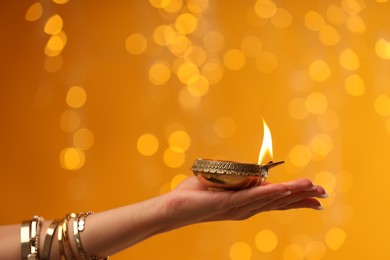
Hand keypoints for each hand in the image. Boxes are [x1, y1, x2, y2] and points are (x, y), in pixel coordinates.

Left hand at [164, 176, 327, 227]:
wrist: (173, 208)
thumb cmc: (193, 195)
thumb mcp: (218, 183)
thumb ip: (233, 178)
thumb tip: (240, 169)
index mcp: (245, 204)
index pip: (275, 202)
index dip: (295, 199)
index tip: (315, 197)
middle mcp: (245, 209)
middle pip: (279, 203)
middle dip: (302, 198)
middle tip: (324, 194)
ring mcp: (238, 208)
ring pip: (271, 199)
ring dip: (292, 193)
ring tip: (312, 187)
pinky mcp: (228, 204)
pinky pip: (253, 197)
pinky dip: (270, 193)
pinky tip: (285, 189)